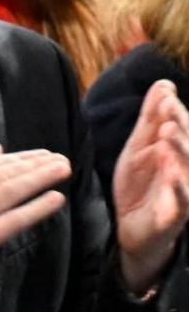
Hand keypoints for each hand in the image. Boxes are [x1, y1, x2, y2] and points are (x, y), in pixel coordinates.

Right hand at [0, 140, 70, 302]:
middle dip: (33, 165)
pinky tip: (55, 199)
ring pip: (8, 191)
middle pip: (1, 174)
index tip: (41, 155)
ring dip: (39, 179)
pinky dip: (36, 208)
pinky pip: (12, 219)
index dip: (17, 158)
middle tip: (61, 159)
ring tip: (63, 170)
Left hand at [111, 80, 188, 292]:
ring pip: (188, 170)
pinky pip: (182, 202)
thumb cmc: (140, 184)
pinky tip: (172, 175)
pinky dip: (179, 188)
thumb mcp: (139, 148)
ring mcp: (184, 193)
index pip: (181, 128)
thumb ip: (151, 119)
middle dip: (181, 126)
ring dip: (180, 150)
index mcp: (179, 152)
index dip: (174, 111)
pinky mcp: (176, 215)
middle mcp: (187, 170)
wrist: (129, 227)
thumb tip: (164, 84)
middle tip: (169, 109)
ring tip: (168, 132)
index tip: (164, 94)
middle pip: (188, 146)